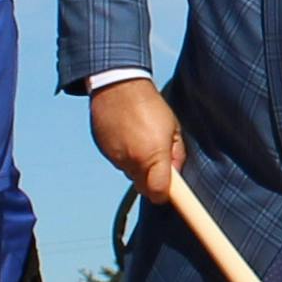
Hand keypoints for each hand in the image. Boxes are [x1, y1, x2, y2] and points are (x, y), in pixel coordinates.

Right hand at [89, 75, 184, 201]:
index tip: (171, 193)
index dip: (165, 195)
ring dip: (138, 166)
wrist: (117, 86)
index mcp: (153, 156)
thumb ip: (176, 154)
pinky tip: (128, 137)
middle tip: (157, 161)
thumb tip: (176, 173)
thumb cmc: (149, 104)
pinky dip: (124, 155)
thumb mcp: (173, 127)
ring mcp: (116, 157)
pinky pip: (118, 162)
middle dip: (152, 181)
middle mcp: (133, 161)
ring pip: (130, 174)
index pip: (159, 193)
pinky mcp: (104, 151)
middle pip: (144, 188)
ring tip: (140, 140)